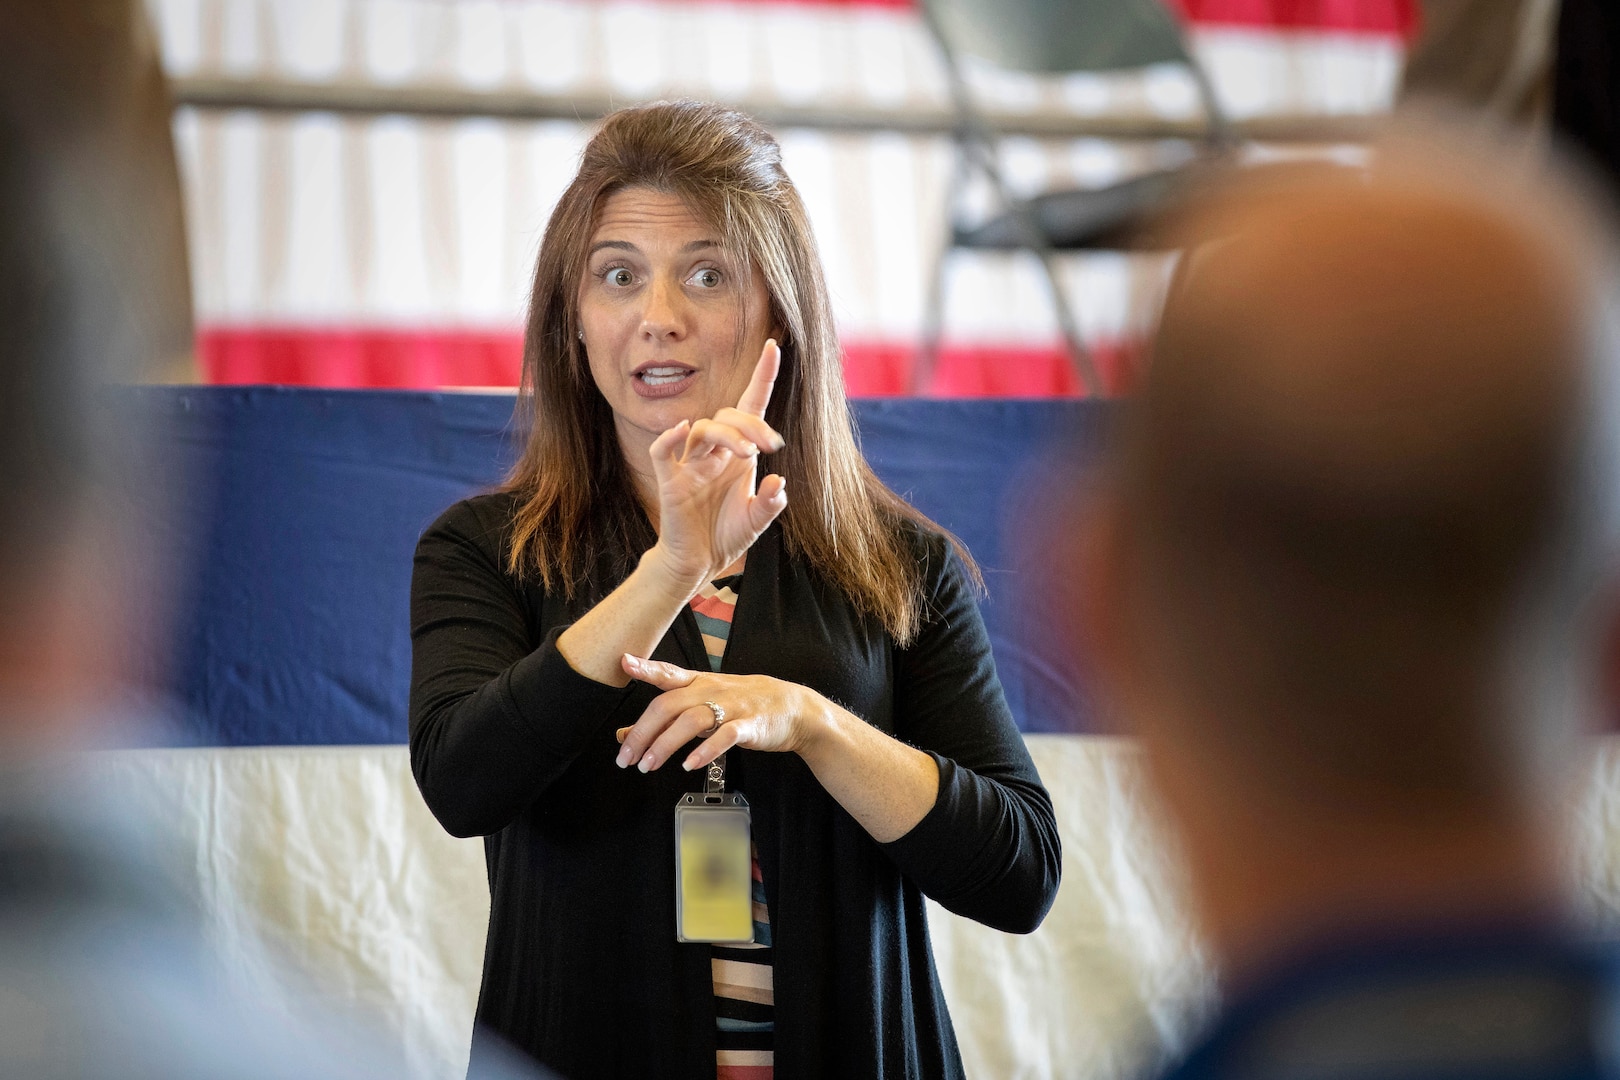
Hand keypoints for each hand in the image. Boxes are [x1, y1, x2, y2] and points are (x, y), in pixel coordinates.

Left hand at [612, 654, 826, 772]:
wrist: (794, 708)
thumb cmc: (743, 705)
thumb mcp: (702, 706)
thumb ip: (664, 720)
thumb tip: (624, 735)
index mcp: (698, 682)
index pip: (668, 673)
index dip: (647, 668)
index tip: (625, 662)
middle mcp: (711, 690)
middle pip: (669, 705)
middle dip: (643, 732)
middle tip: (625, 758)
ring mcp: (731, 707)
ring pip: (691, 721)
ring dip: (665, 744)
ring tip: (648, 765)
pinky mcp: (749, 726)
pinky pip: (724, 736)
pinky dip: (705, 750)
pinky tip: (690, 764)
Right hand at [648, 340, 787, 589]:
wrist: (698, 563)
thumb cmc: (725, 535)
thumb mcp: (757, 520)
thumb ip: (770, 503)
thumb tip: (777, 481)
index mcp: (736, 455)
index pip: (749, 406)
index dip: (761, 376)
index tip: (774, 346)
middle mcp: (713, 454)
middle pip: (729, 416)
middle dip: (753, 425)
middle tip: (770, 447)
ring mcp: (689, 465)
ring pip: (703, 429)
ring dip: (728, 436)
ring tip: (747, 456)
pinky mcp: (669, 481)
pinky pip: (663, 451)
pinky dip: (670, 437)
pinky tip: (682, 430)